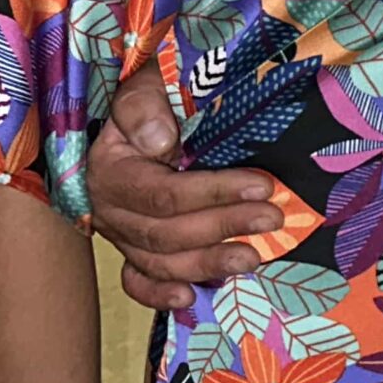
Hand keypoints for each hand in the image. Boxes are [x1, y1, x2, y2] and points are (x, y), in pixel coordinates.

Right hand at [86, 78, 277, 311]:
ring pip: (158, 261)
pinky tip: (189, 297)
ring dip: (206, 264)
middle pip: (165, 232)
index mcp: (111, 171)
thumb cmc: (152, 98)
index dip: (214, 193)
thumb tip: (160, 141)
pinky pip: (137, 279)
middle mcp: (110, 209)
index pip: (163, 194)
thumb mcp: (146, 85)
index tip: (262, 186)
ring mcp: (120, 233)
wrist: (136, 115)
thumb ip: (145, 106)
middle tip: (273, 218)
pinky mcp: (131, 248)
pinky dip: (159, 294)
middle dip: (223, 226)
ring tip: (252, 259)